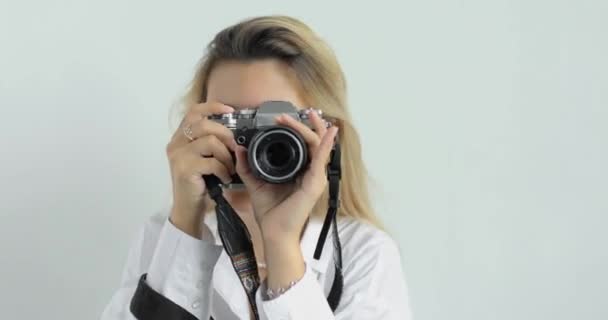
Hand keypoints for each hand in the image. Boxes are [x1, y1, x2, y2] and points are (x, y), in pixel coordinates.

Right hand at [166, 101, 236, 237]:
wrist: (188, 209)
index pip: (194, 111)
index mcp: (180, 138)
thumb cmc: (200, 184)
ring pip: (210, 141)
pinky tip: (225, 178)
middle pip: (204, 124)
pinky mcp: (184, 169)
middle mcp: (176, 144)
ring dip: (226, 155)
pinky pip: (212, 162)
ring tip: (229, 168)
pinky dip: (223, 169)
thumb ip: (212, 142)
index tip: (230, 110)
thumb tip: (235, 132)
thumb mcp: (204, 158)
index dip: (213, 106)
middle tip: (235, 149)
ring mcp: (178, 156)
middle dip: (226, 135)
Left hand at [234, 110, 338, 242]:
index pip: (305, 145)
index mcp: (301, 171)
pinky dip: (325, 145)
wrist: (274, 232)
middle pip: (314, 141)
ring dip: (311, 128)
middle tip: (285, 115)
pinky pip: (322, 160)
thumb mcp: (255, 182)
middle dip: (303, 124)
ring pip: (319, 146)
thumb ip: (247, 165)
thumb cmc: (270, 212)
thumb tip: (239, 147)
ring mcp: (316, 178)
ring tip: (303, 116)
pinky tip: (328, 134)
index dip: (298, 128)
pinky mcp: (315, 184)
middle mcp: (312, 172)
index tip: (283, 118)